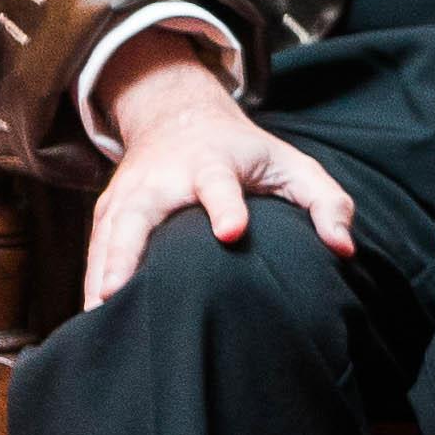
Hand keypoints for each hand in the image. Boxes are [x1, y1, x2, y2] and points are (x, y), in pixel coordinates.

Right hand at [85, 46, 354, 310]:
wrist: (181, 118)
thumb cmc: (247, 154)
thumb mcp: (293, 167)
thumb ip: (326, 204)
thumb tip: (343, 250)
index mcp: (213, 164)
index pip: (219, 185)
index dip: (225, 206)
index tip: (231, 232)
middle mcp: (164, 179)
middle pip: (141, 212)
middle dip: (129, 250)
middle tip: (119, 291)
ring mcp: (131, 194)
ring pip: (111, 233)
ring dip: (102, 272)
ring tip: (99, 315)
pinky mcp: (111, 209)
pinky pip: (98, 246)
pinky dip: (91, 277)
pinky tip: (90, 315)